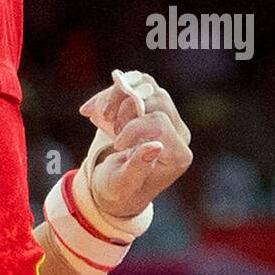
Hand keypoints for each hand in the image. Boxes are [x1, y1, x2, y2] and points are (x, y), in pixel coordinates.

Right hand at [79, 70, 192, 220]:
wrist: (114, 185)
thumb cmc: (120, 191)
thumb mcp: (123, 186)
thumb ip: (137, 169)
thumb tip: (155, 146)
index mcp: (177, 156)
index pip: (160, 123)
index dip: (134, 127)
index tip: (118, 144)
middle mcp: (178, 133)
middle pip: (157, 100)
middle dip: (127, 110)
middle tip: (110, 129)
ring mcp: (167, 116)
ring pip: (147, 86)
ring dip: (118, 96)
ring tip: (103, 118)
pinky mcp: (152, 106)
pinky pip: (137, 83)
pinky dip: (114, 92)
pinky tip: (96, 109)